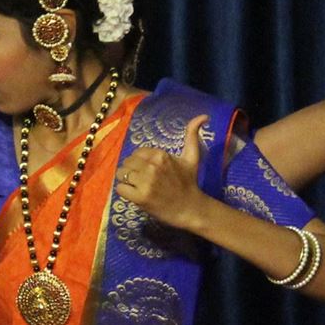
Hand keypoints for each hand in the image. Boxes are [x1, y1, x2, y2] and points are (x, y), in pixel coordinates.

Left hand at [113, 116, 209, 230]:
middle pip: (127, 162)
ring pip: (121, 174)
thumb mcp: (192, 156)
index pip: (137, 153)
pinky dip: (124, 192)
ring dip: (126, 181)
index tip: (149, 171)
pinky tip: (134, 195)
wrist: (190, 208)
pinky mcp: (140, 197)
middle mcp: (152, 166)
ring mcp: (145, 182)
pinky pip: (120, 188)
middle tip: (141, 180)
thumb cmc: (189, 182)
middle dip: (132, 171)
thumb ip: (192, 135)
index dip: (140, 162)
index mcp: (161, 155)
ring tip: (137, 187)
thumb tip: (204, 116)